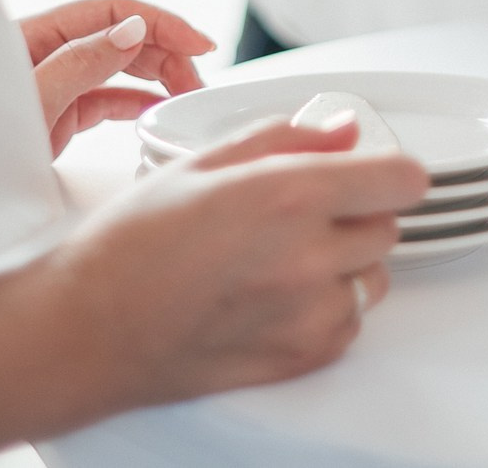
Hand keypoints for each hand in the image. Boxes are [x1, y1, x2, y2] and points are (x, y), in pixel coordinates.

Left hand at [20, 0, 214, 155]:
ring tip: (187, 97)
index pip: (113, 11)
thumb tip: (133, 30)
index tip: (199, 43)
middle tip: (197, 83)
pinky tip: (157, 110)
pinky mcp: (59, 112)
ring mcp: (55, 82)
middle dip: (167, 51)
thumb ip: (83, 62)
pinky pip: (107, 97)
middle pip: (122, 35)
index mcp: (38, 34)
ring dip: (157, 75)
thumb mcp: (35, 100)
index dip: (161, 21)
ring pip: (119, 65)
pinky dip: (137, 101)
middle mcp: (49, 52)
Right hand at [31, 117, 429, 415]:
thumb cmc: (127, 249)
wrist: (87, 331)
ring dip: (344, 262)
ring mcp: (308, 313)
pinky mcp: (301, 356)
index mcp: (286, 195)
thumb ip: (283, 139)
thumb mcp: (199, 164)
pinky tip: (276, 295)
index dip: (389, 169)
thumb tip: (339, 130)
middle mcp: (307, 256)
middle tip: (303, 212)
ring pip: (372, 276)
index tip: (375, 170)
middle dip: (357, 212)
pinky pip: (349, 321)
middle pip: (387, 225)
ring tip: (282, 257)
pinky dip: (327, 307)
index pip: (400, 179)